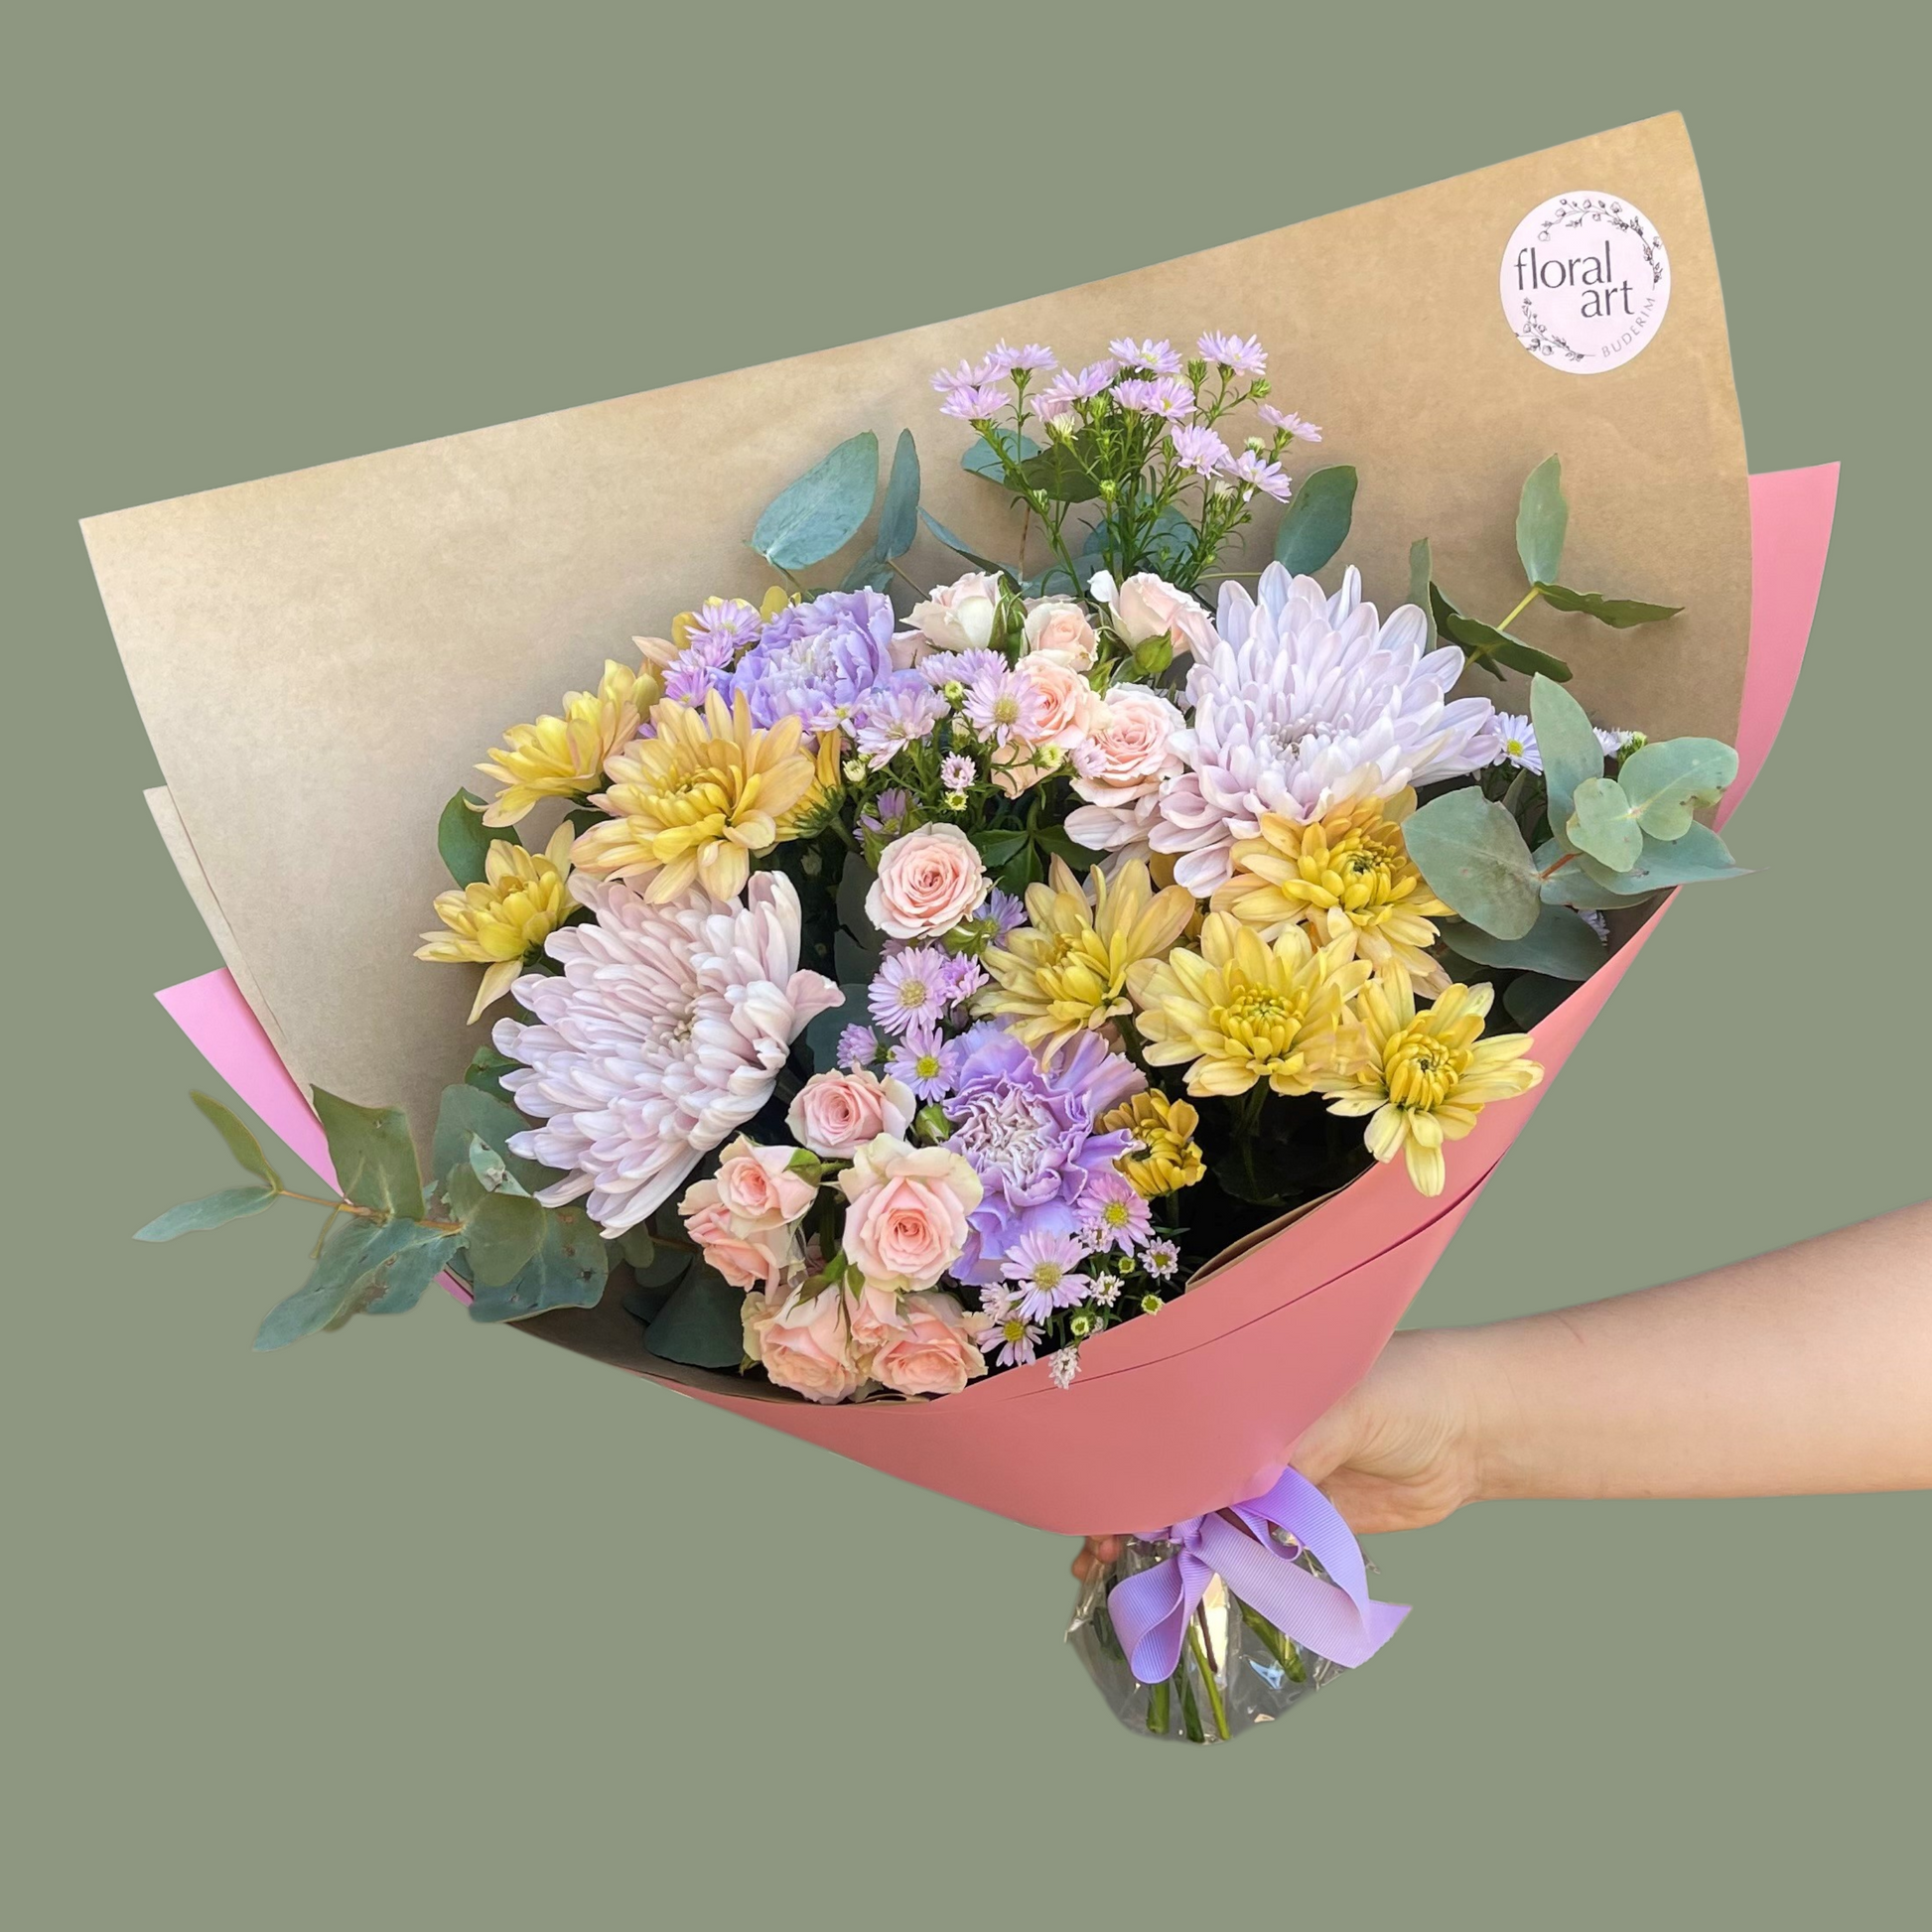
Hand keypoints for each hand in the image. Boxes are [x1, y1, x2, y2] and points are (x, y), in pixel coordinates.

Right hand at [1070, 1329, 1485, 1579]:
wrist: (1474, 1431)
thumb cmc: (1406, 1387)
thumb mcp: (1336, 1405)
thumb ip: (1283, 1449)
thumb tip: (1226, 1499)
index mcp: (1241, 1381)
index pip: (1170, 1426)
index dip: (1132, 1467)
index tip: (1099, 1504)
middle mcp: (1244, 1427)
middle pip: (1174, 1474)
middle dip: (1132, 1515)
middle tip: (1097, 1561)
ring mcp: (1269, 1475)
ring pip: (1201, 1516)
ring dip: (1163, 1549)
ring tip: (1120, 1584)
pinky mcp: (1297, 1519)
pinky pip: (1245, 1547)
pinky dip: (1211, 1567)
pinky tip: (1180, 1587)